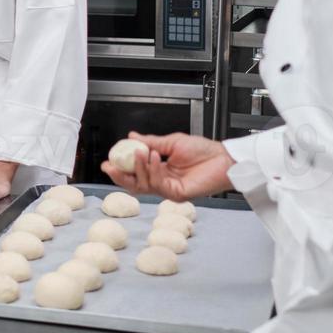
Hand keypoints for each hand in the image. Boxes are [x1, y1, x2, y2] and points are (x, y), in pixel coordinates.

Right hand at [102, 132, 233, 200]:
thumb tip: (132, 137)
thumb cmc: (203, 150)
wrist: (222, 158)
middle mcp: (162, 181)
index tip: (109, 160)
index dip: (121, 168)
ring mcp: (169, 189)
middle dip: (120, 176)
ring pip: (144, 185)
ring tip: (140, 153)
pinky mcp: (177, 194)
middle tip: (109, 166)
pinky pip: (159, 185)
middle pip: (134, 184)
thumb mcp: (172, 142)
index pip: (135, 172)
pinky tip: (155, 158)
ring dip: (139, 168)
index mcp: (160, 170)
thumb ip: (151, 142)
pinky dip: (154, 170)